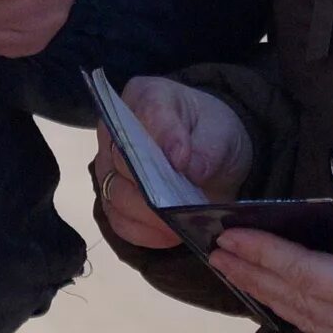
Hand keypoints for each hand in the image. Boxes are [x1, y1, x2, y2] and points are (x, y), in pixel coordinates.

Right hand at [90, 76, 252, 249]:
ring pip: (115, 194)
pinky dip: (143, 233)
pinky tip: (169, 235)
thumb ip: (207, 146)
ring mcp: (110, 166)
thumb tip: (186, 164)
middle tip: (182, 205)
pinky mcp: (114, 198)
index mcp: (145, 97)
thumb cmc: (213, 135)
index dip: (163, 138)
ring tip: (178, 224)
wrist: (212, 156)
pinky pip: (118, 220)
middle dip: (152, 187)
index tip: (183, 162)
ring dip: (147, 215)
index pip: (145, 113)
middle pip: (121, 160)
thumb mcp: (222, 134)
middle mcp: (116, 130)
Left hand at [210, 202, 332, 332]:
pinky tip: (279, 294)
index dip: (265, 255)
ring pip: (314, 326)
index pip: (308, 276)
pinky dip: (302, 313)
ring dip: (273, 297)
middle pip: (303, 305)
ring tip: (237, 270)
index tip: (229, 235)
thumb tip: (305, 213)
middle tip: (216, 250)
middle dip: (257, 276)